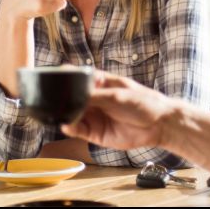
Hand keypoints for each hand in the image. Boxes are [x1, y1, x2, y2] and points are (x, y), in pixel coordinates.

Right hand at [62, 72, 177, 150]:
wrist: (157, 125)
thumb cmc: (142, 103)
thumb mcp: (117, 95)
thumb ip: (95, 95)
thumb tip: (74, 95)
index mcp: (100, 83)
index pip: (78, 79)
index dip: (67, 78)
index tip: (54, 77)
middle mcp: (94, 99)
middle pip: (72, 98)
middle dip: (62, 99)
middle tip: (53, 99)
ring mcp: (93, 116)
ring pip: (72, 114)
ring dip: (64, 114)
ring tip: (59, 112)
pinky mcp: (94, 133)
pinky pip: (78, 130)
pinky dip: (70, 127)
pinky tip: (67, 124)